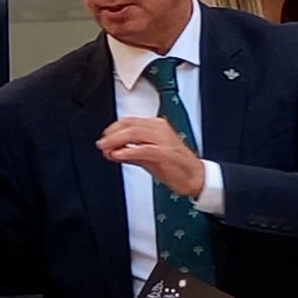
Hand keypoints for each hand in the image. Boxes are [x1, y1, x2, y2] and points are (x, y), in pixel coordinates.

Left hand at [95, 114, 210, 203]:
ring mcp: (163, 140)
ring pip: (134, 133)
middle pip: (130, 125)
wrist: (195, 177)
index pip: (130, 121)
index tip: (104, 138)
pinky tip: (118, 155)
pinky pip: (143, 148)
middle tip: (101, 144)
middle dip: (112, 134)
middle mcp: (160, 128)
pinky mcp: (164, 152)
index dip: (113, 128)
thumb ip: (130, 151)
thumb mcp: (148, 156)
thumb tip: (112, 151)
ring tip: (106, 148)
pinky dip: (128, 151)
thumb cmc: (175, 166)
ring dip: (116, 141)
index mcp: (157, 125)